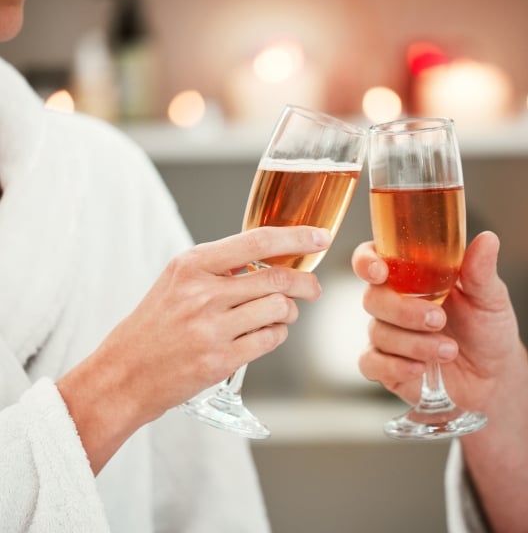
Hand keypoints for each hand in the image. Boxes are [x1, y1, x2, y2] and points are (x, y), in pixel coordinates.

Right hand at [58, 225, 330, 472]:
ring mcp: (211, 329)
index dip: (296, 237)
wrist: (123, 374)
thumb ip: (219, 267)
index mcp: (192, 265)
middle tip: (313, 288)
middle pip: (277, 278)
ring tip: (281, 315)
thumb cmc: (153, 326)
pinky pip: (270, 340)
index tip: (320, 237)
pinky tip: (266, 334)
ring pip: (278, 309)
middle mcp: (202, 293)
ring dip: (289, 312)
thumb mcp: (177, 281)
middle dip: (306, 282)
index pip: (257, 241)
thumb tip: (270, 257)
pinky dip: (277, 335)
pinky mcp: (219, 361)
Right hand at [352, 231, 527, 412]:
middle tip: (438, 320)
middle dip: (403, 310)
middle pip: (373, 297)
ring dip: (414, 343)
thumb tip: (487, 239)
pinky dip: (394, 366)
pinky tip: (420, 368)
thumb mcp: (489, 298)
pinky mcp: (386, 366)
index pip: (373, 258)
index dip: (366, 262)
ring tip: (449, 350)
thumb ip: (481, 271)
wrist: (494, 375)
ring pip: (378, 332)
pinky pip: (371, 363)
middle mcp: (393, 301)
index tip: (380, 271)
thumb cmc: (487, 329)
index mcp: (410, 275)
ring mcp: (387, 334)